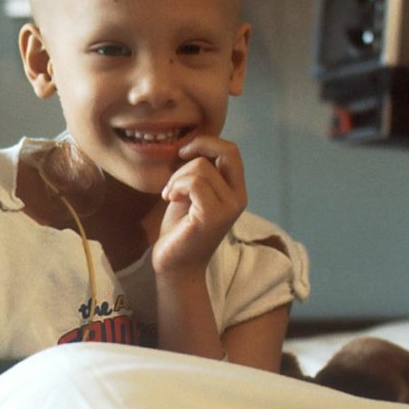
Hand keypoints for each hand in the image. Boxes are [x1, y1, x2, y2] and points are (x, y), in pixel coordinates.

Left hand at [153, 136, 246, 276]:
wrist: (175, 266)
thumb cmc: (180, 230)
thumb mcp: (192, 193)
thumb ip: (199, 172)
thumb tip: (191, 145)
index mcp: (235, 191)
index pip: (231, 150)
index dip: (206, 142)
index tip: (183, 153)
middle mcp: (239, 198)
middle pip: (226, 151)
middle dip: (196, 150)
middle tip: (176, 168)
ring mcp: (229, 208)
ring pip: (201, 167)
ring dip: (177, 177)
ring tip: (169, 195)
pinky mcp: (213, 216)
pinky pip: (195, 182)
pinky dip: (176, 186)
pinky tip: (169, 199)